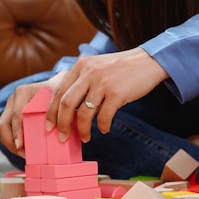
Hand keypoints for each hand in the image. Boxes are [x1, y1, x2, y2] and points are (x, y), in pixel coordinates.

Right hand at [0, 71, 66, 157]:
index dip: (17, 131)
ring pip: (2, 129)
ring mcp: (10, 107)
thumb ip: (57, 113)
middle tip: (24, 154)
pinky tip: (24, 149)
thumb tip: (60, 133)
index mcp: (23, 92)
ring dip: (11, 144)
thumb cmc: (59, 95)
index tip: (20, 145)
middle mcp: (13, 99)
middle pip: (3, 125)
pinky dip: (13, 141)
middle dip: (11, 142)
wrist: (56, 88)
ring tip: (24, 154)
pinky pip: (6, 131)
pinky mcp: (10, 115)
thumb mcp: (59, 101)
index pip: (16, 114)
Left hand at [46, 48, 168, 142]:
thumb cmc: (120, 69)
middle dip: (61, 124)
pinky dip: (102, 127)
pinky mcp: (116, 93)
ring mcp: (102, 82)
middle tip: (62, 137)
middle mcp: (89, 72)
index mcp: (80, 66)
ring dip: (82, 130)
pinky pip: (103, 117)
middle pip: (66, 104)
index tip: (49, 126)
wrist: (149, 61)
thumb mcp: (95, 67)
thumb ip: (81, 82)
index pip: (58, 92)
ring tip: (85, 137)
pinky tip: (104, 129)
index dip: (51, 112)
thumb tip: (66, 110)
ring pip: (83, 114)